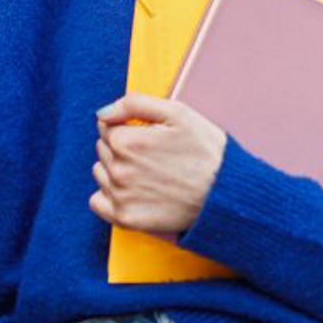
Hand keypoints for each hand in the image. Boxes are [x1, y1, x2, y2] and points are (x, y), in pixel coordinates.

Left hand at [90, 93, 226, 234]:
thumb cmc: (206, 151)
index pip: (106, 126)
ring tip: (150, 172)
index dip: (130, 127)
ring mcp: (120, 196)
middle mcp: (119, 169)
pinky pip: (97, 201)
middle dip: (123, 147)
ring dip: (117, 169)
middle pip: (104, 149)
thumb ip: (136, 104)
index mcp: (128, 141)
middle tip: (155, 153)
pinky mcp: (125, 218)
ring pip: (101, 173)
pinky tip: (136, 191)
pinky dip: (111, 195)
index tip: (151, 135)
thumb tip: (103, 112)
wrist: (225, 193)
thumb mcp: (180, 114)